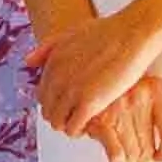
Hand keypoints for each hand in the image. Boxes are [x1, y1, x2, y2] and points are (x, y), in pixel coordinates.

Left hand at [27, 0, 161, 136]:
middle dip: (62, 115)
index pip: (42, 95)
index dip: (56, 103)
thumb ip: (47, 48)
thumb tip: (28, 61)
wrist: (133, 34)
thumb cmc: (109, 32)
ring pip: (58, 123)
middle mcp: (57, 78)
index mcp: (52, 62)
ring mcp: (72, 91)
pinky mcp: (89, 103)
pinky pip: (74, 128)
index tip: (69, 104)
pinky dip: (82, 129)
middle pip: (48, 111)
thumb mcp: (71, 33)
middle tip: (79, 115)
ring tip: (87, 120)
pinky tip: (94, 122)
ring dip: (70, 125)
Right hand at [86, 69, 161, 161]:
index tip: (161, 155)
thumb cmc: (119, 85)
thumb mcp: (147, 90)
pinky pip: (116, 154)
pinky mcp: (99, 119)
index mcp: (155, 89)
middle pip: (149, 151)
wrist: (84, 71)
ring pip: (133, 156)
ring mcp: (117, 108)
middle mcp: (138, 97)